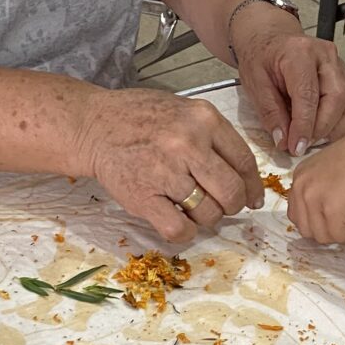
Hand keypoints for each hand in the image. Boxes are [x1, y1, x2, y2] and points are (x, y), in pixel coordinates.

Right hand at [76, 88, 261, 242]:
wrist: (92, 124)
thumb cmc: (141, 119)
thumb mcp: (185, 112)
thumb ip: (215, 139)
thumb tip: (247, 180)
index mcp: (203, 119)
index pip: (245, 162)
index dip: (252, 187)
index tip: (253, 199)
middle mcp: (187, 143)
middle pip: (232, 193)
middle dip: (232, 206)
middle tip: (220, 205)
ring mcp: (165, 171)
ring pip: (209, 213)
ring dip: (205, 217)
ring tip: (188, 204)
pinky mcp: (144, 196)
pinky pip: (180, 230)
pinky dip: (184, 232)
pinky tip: (176, 220)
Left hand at [232, 6, 344, 155]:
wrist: (272, 42)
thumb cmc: (263, 59)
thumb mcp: (255, 83)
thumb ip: (270, 113)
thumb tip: (284, 141)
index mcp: (300, 52)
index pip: (308, 95)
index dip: (304, 126)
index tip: (296, 147)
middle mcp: (326, 56)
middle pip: (338, 99)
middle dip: (322, 129)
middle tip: (303, 144)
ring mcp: (342, 67)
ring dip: (337, 130)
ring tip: (314, 138)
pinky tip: (327, 130)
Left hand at [287, 124, 344, 243]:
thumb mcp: (331, 170)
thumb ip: (321, 190)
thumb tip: (325, 212)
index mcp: (301, 176)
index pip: (297, 213)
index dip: (317, 221)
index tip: (334, 216)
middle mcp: (303, 187)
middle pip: (306, 229)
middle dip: (328, 229)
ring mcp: (315, 200)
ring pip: (322, 236)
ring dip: (342, 232)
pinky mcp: (331, 212)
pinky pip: (339, 237)